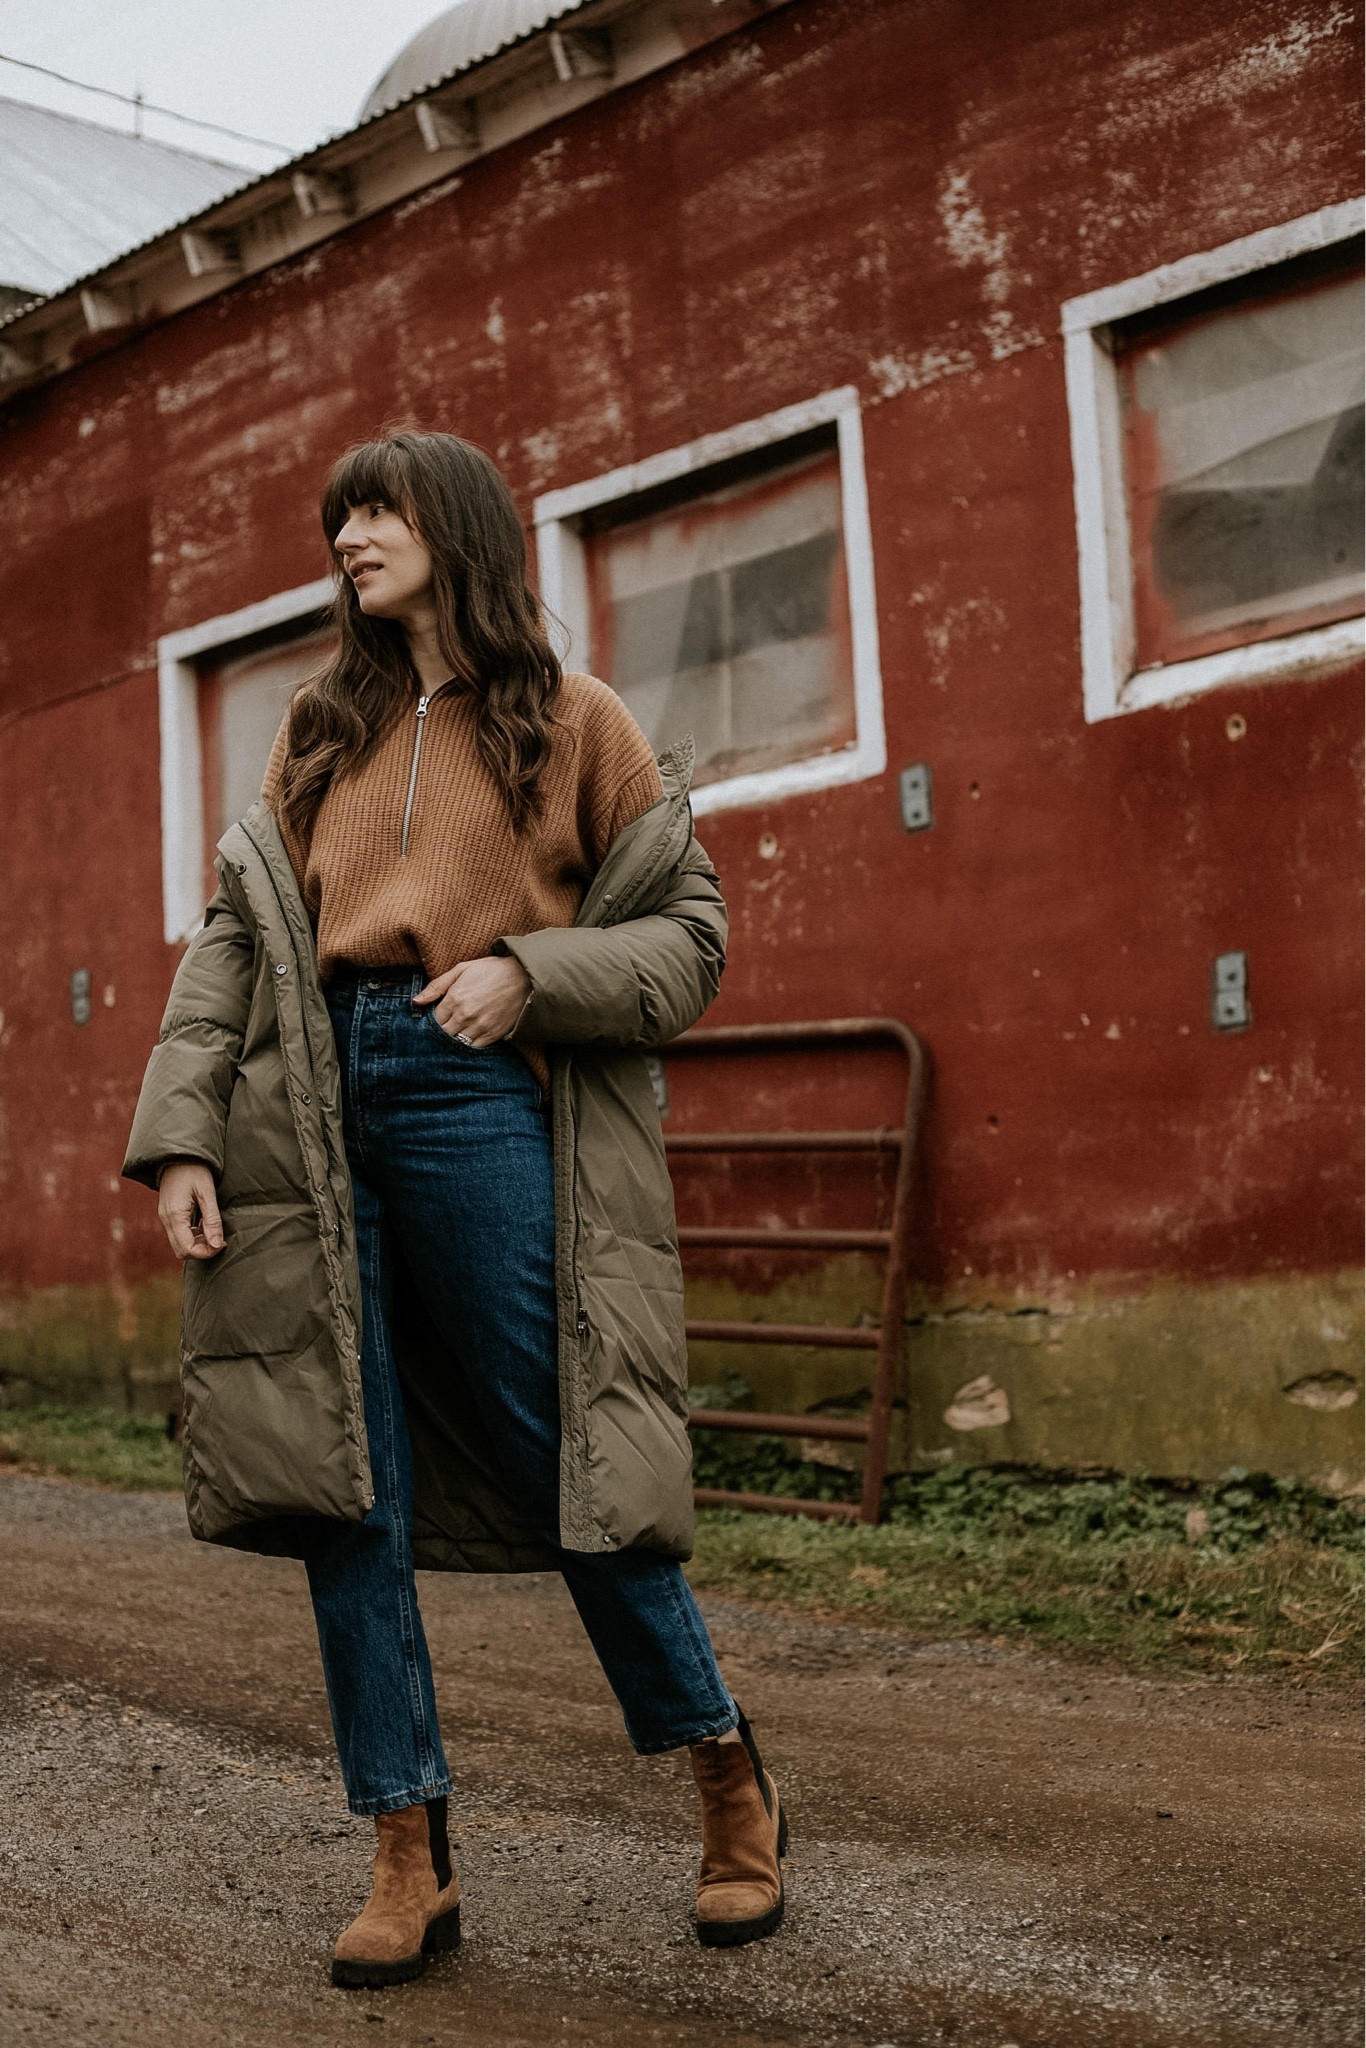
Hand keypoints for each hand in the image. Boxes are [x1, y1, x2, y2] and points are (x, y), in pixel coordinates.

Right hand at [157, 1160, 224, 1260]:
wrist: (177, 1154)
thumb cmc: (194, 1170)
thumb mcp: (207, 1192)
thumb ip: (212, 1220)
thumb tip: (217, 1244)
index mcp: (174, 1215)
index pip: (187, 1249)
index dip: (206, 1252)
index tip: (222, 1243)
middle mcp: (166, 1219)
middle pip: (181, 1251)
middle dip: (202, 1250)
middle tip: (219, 1239)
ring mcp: (165, 1217)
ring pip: (179, 1244)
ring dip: (197, 1243)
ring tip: (212, 1228)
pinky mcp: (168, 1214)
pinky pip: (179, 1234)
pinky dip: (192, 1235)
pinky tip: (204, 1223)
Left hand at [415, 956, 531, 1046]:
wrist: (524, 977)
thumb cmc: (491, 970)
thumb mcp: (462, 969)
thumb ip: (437, 986)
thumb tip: (416, 1001)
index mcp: (455, 998)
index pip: (433, 1020)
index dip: (432, 1020)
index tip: (437, 1017)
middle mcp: (465, 1015)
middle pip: (442, 1034)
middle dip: (440, 1032)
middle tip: (443, 1028)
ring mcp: (480, 1027)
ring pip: (457, 1044)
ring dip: (453, 1040)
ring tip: (455, 1033)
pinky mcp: (493, 1035)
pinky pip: (474, 1048)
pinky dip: (469, 1045)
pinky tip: (468, 1038)